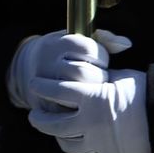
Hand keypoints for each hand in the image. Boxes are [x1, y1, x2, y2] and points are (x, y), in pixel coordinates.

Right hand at [7, 29, 131, 109]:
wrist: (28, 70)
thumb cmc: (64, 54)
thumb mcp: (76, 41)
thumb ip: (103, 40)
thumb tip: (126, 44)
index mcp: (57, 43)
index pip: (89, 49)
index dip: (101, 56)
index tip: (99, 60)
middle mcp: (47, 62)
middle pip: (83, 73)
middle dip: (97, 77)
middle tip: (97, 79)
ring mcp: (42, 84)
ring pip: (76, 93)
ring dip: (90, 94)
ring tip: (91, 91)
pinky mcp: (43, 105)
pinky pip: (68, 112)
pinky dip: (80, 110)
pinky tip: (84, 105)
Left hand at [26, 69, 150, 152]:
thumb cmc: (142, 91)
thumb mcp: (117, 76)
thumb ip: (94, 77)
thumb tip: (79, 69)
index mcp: (91, 97)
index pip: (55, 91)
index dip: (41, 86)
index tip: (34, 84)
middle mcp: (89, 122)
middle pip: (52, 123)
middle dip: (39, 118)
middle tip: (34, 114)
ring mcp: (97, 143)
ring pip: (66, 143)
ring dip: (57, 136)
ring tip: (54, 129)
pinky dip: (78, 150)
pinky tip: (76, 143)